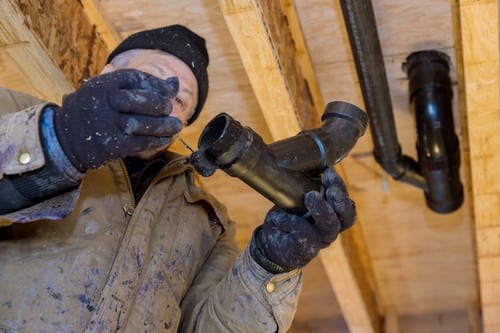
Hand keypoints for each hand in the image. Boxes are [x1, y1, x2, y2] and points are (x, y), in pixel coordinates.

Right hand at [53, 69, 181, 170]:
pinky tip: (166, 138)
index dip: (156, 84)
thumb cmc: (93, 110)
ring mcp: (109, 124)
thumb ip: (139, 85)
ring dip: (165, 126)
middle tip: (169, 109)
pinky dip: (157, 140)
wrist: (64, 138)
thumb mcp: (107, 89)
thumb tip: (174, 82)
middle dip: (161, 105)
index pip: (136, 78)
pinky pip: (141, 142)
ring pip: (144, 123)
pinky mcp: (112, 145)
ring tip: (176, 126)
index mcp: (104, 84)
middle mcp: (106, 102)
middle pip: (143, 100)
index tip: (169, 89)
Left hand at [251, 167, 355, 272]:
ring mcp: (320, 241)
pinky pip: (303, 234)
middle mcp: (331, 230)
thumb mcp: (298, 200)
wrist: (271, 246)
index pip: (348, 205)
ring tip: (309, 195)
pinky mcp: (304, 249)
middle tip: (326, 182)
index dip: (342, 188)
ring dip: (322, 208)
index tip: (329, 171)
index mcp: (334, 217)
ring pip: (330, 226)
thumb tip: (305, 158)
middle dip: (339, 197)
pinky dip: (290, 221)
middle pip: (346, 216)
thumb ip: (306, 186)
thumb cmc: (289, 218)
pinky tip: (278, 216)